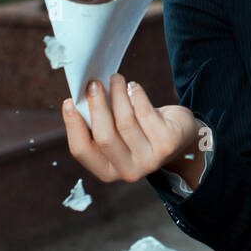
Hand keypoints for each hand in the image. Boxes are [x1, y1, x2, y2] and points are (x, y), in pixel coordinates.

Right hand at [62, 72, 202, 183]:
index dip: (73, 125)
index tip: (69, 102)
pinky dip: (137, 96)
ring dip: (117, 95)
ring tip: (115, 78)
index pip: (82, 150)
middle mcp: (128, 171)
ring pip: (125, 121)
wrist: (182, 137)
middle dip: (97, 106)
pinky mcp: (167, 144)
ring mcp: (150, 160)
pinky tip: (133, 87)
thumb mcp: (119, 134)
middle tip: (94, 84)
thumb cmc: (142, 131)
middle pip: (104, 136)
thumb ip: (101, 123)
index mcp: (108, 171)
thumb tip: (82, 96)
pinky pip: (146, 113)